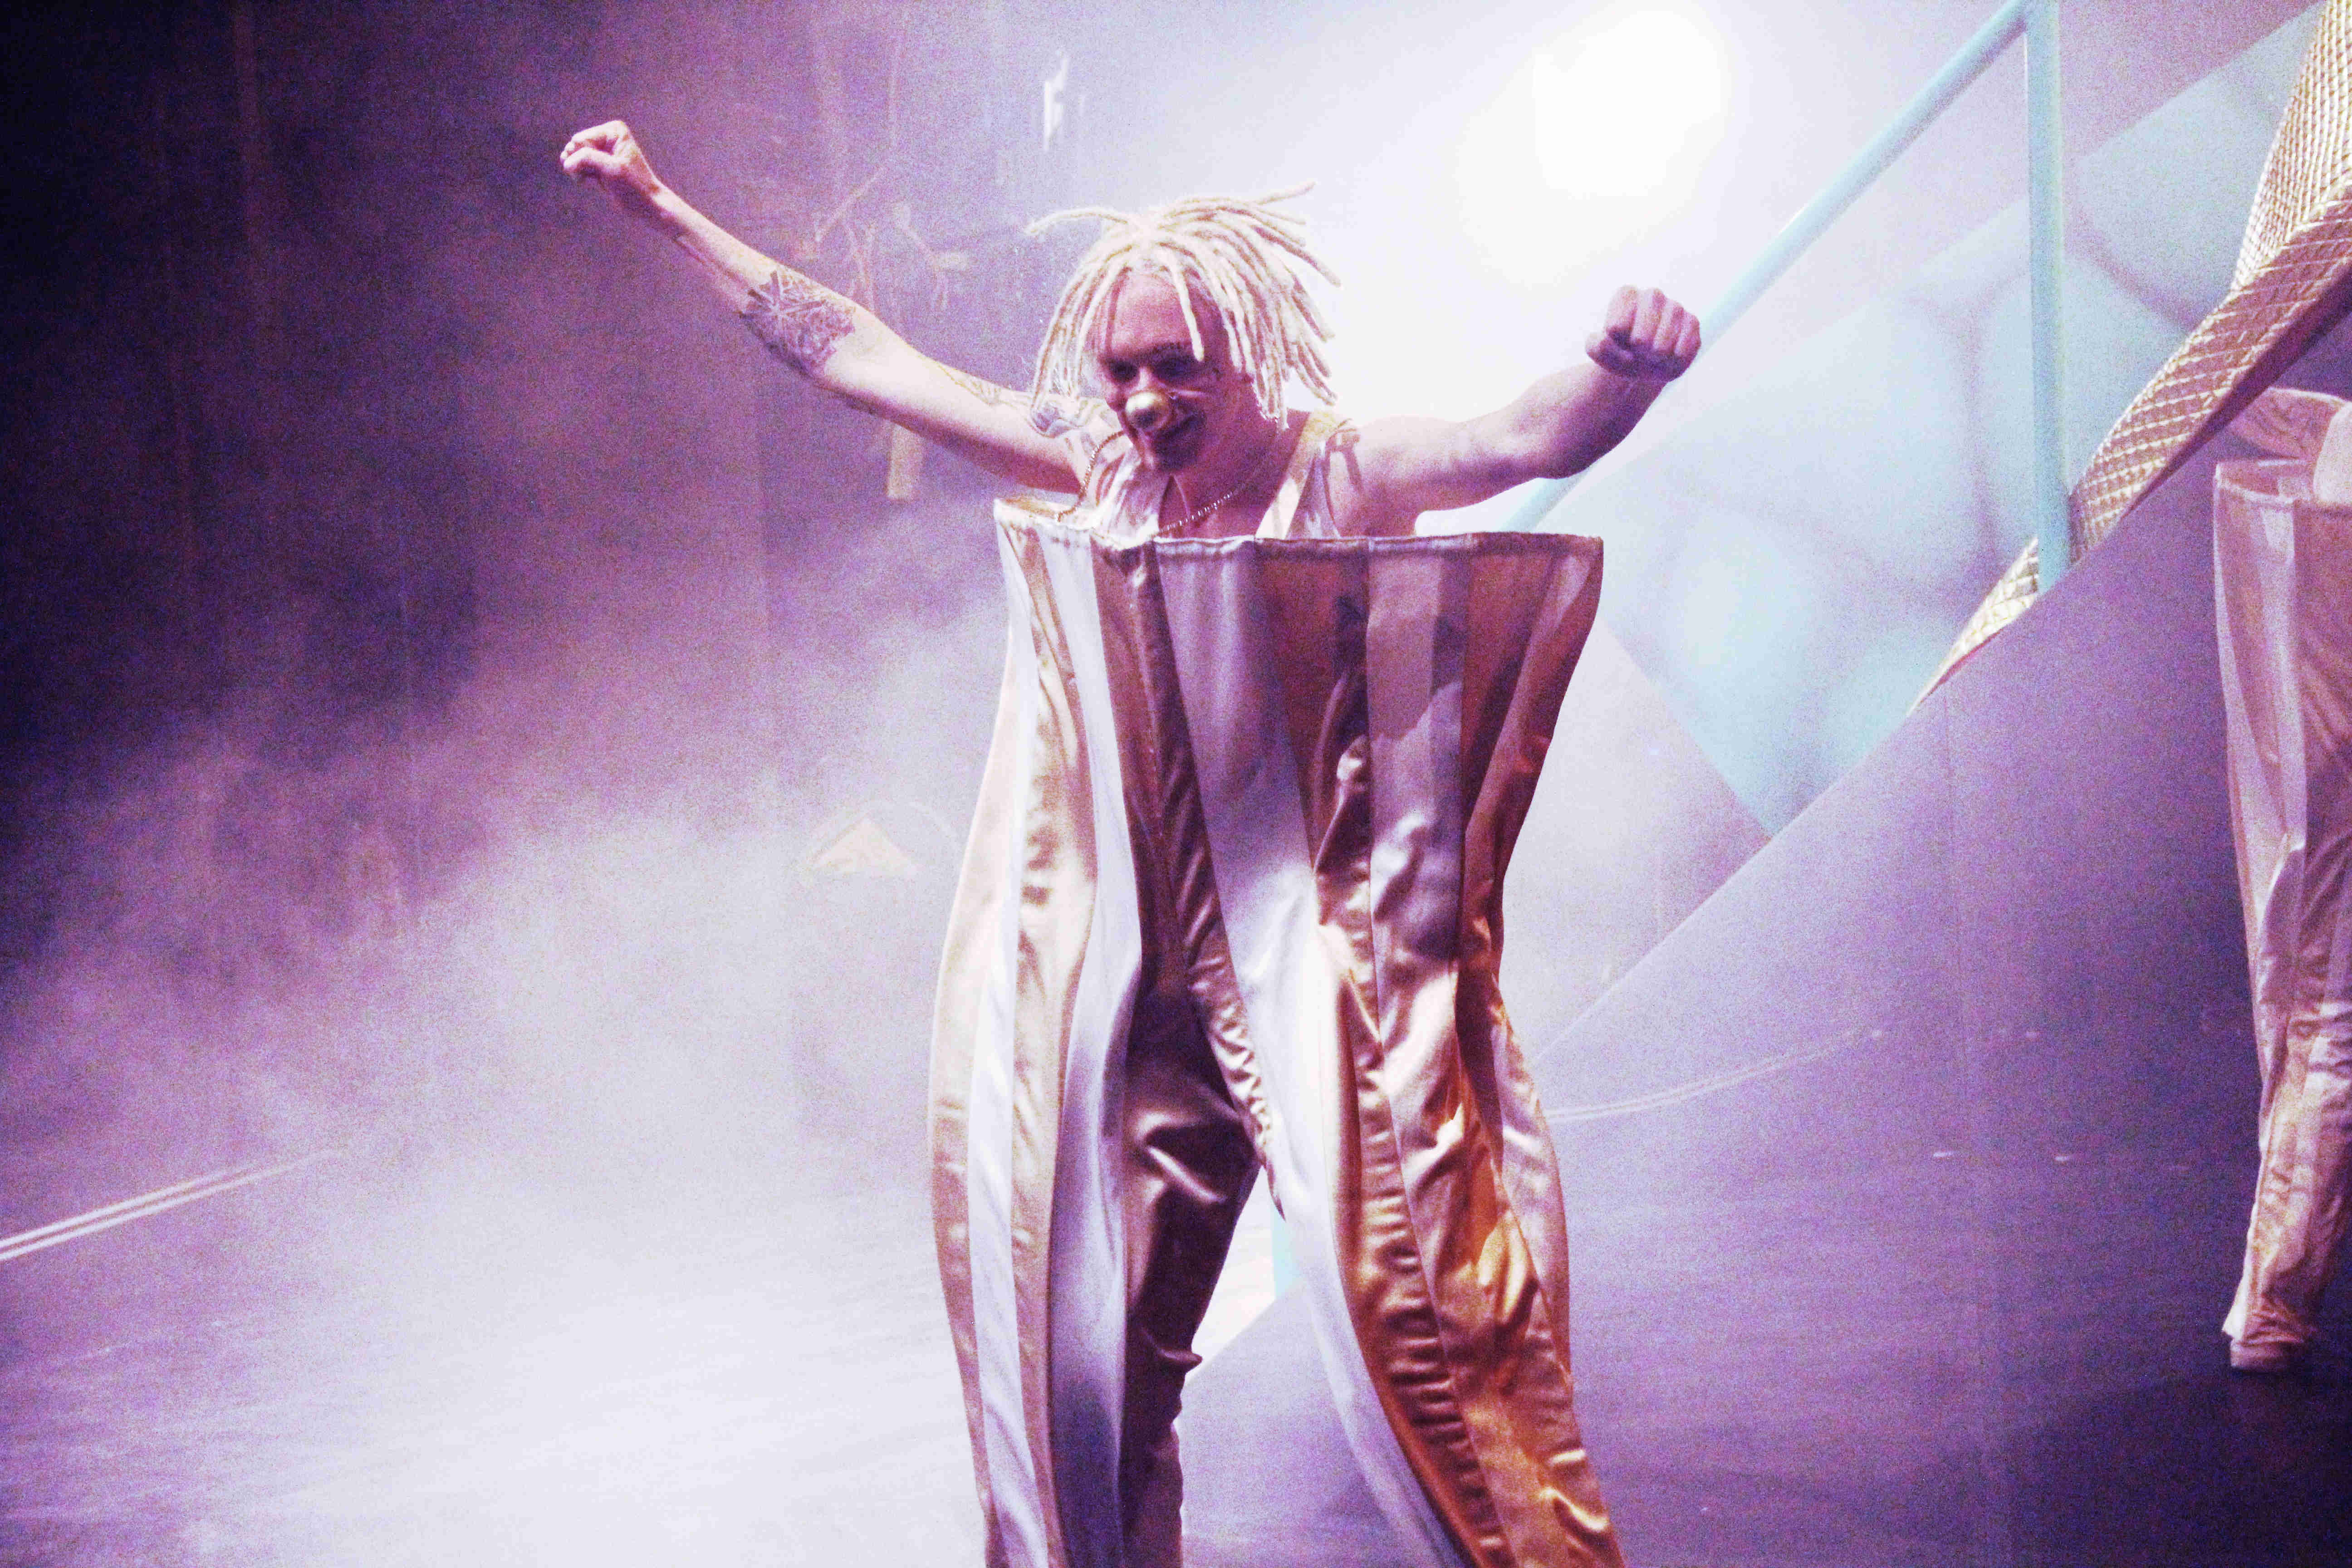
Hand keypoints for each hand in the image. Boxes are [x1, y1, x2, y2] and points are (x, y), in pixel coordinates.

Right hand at [560, 120, 666, 224]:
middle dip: (580, 163)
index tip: (604, 169)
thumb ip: (586, 159)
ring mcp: (600, 150)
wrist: (646, 205)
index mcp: (613, 130)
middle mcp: (606, 136)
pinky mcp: (597, 164)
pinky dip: (582, 176)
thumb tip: (565, 162)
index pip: (580, 140)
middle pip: (575, 147)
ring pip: (574, 157)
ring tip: (597, 179)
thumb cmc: (633, 185)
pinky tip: (595, 182)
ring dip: (580, 171)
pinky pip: (578, 166)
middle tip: (599, 175)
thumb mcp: (610, 168)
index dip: (585, 157)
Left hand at [1586, 286, 1700, 380]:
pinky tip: (1668, 356)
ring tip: (1652, 354)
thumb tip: (1603, 338)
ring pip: (1661, 347)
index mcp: (1626, 295)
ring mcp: (1675, 307)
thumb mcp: (1600, 353)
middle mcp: (1652, 295)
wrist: (1644, 363)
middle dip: (1637, 355)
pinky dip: (1672, 362)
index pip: (1617, 328)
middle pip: (1641, 339)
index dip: (1617, 345)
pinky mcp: (1692, 322)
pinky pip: (1682, 351)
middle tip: (1638, 351)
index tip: (1619, 342)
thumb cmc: (1620, 352)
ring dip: (1654, 360)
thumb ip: (1595, 347)